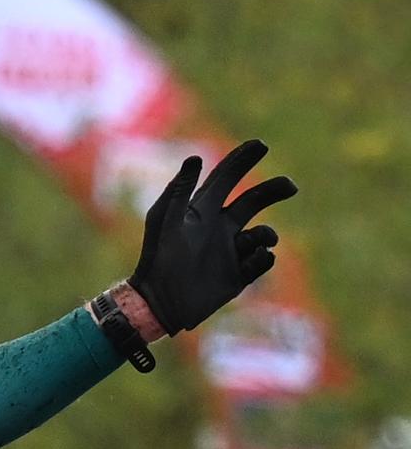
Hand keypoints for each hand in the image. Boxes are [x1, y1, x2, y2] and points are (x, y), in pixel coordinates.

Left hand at [130, 140, 297, 335]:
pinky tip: (252, 262)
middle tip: (291, 187)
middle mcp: (220, 228)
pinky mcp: (237, 276)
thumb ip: (179, 190)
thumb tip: (195, 158)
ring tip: (261, 241)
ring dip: (267, 234)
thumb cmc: (156, 259)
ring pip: (262, 234)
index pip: (227, 178)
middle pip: (254, 201)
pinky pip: (262, 262)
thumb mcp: (165, 221)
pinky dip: (263, 259)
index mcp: (203, 211)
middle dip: (273, 190)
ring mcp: (230, 252)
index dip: (243, 159)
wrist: (158, 304)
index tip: (262, 145)